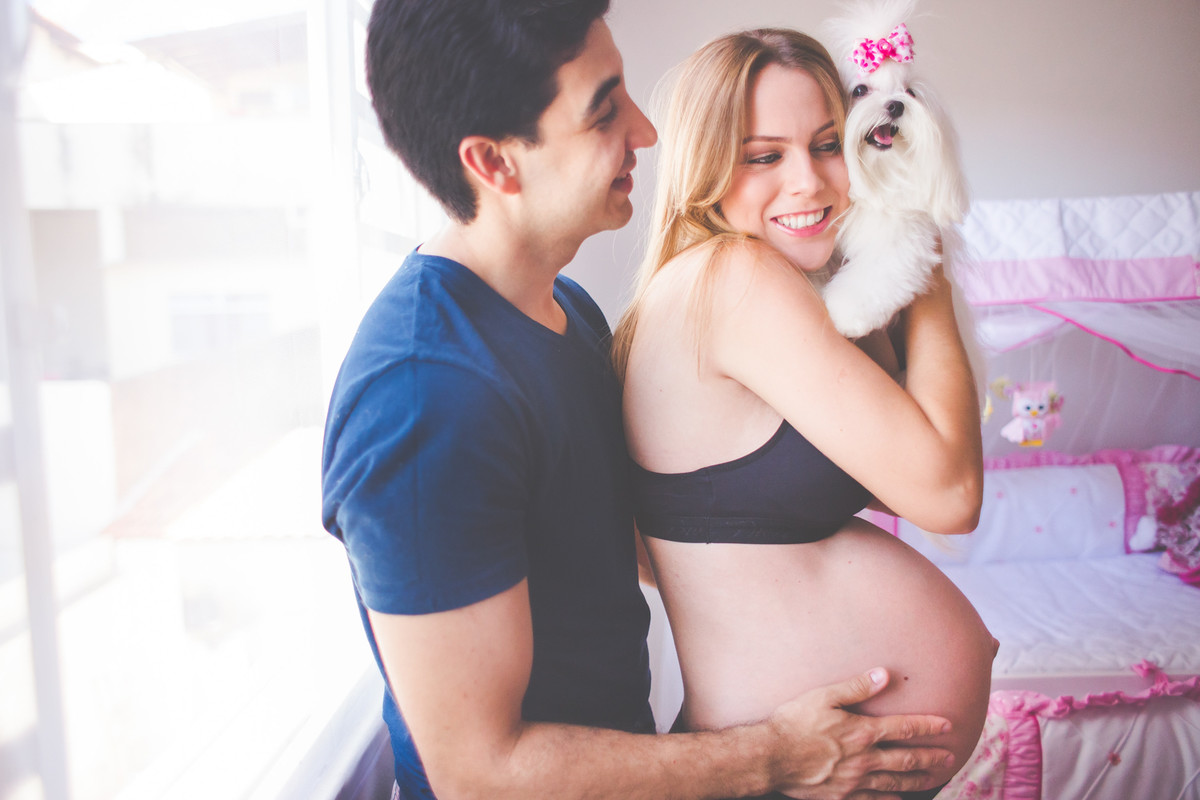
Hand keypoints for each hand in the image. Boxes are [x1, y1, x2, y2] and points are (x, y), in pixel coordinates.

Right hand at [767, 668, 953, 799]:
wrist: (771, 758)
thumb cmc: (794, 723)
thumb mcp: (823, 697)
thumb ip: (855, 687)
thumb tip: (884, 675)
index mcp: (861, 732)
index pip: (903, 728)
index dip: (927, 726)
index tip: (947, 725)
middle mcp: (864, 759)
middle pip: (906, 759)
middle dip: (930, 757)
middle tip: (950, 757)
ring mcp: (854, 782)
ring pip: (895, 783)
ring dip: (917, 780)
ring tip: (934, 779)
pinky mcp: (842, 797)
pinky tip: (899, 799)